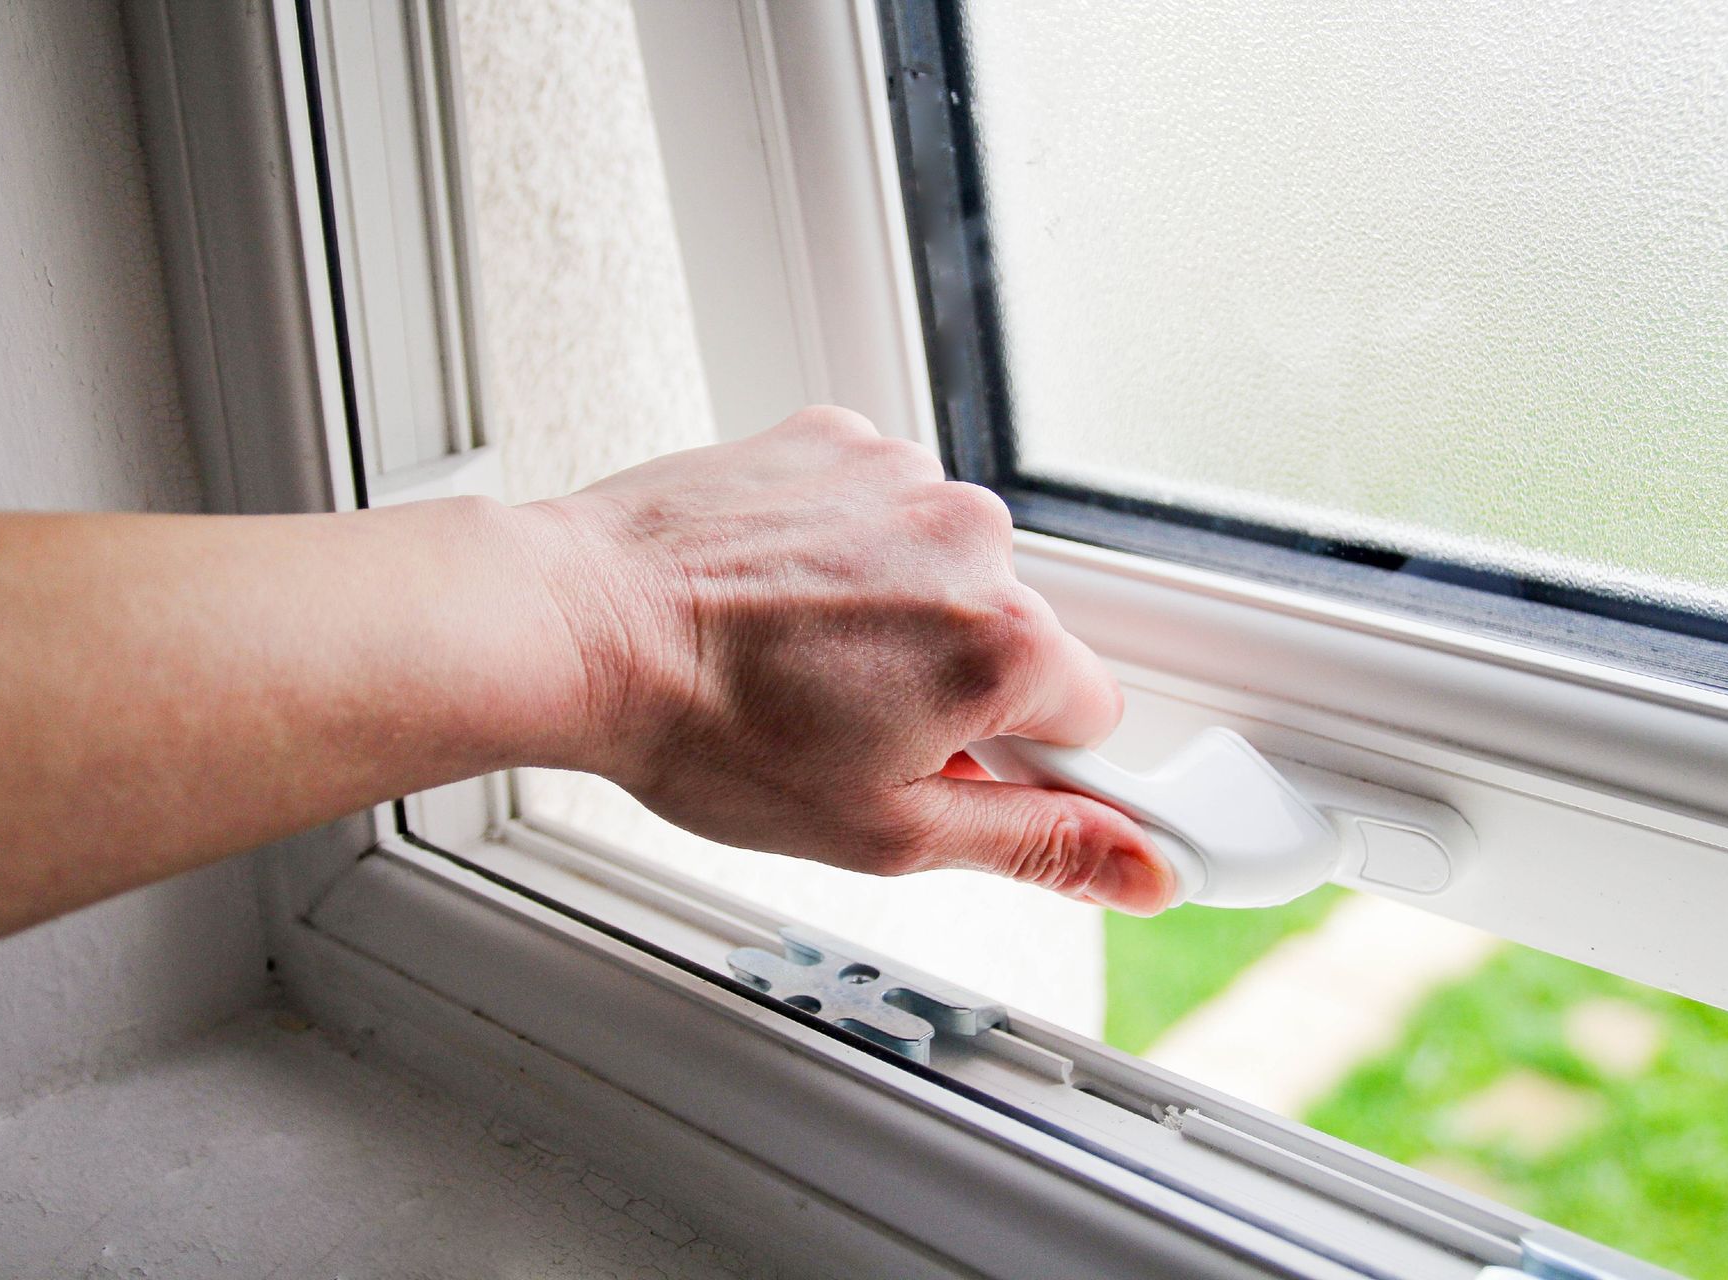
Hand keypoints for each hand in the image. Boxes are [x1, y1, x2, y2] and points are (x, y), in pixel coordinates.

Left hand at [537, 407, 1174, 914]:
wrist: (579, 625)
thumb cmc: (709, 733)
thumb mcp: (887, 830)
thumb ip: (1038, 843)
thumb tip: (1148, 869)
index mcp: (1006, 644)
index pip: (1093, 716)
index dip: (1022, 759)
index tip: (948, 763)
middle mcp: (973, 538)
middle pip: (1016, 636)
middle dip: (954, 684)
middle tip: (847, 721)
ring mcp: (904, 476)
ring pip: (948, 570)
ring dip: (899, 613)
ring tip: (798, 655)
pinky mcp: (840, 440)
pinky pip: (884, 508)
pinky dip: (847, 549)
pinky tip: (779, 593)